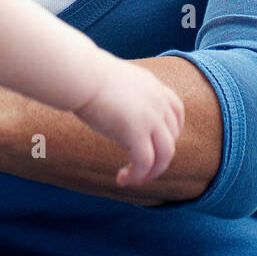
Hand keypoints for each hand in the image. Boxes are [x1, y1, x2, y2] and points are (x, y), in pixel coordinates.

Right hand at [73, 59, 184, 187]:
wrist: (80, 75)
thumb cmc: (88, 78)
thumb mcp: (119, 84)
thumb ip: (128, 99)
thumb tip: (123, 119)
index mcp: (153, 86)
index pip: (176, 112)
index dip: (171, 133)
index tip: (156, 145)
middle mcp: (158, 101)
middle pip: (172, 137)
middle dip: (160, 158)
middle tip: (140, 170)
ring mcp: (150, 116)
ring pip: (165, 154)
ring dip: (152, 172)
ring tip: (134, 179)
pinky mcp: (137, 131)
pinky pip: (145, 162)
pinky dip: (136, 175)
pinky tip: (121, 179)